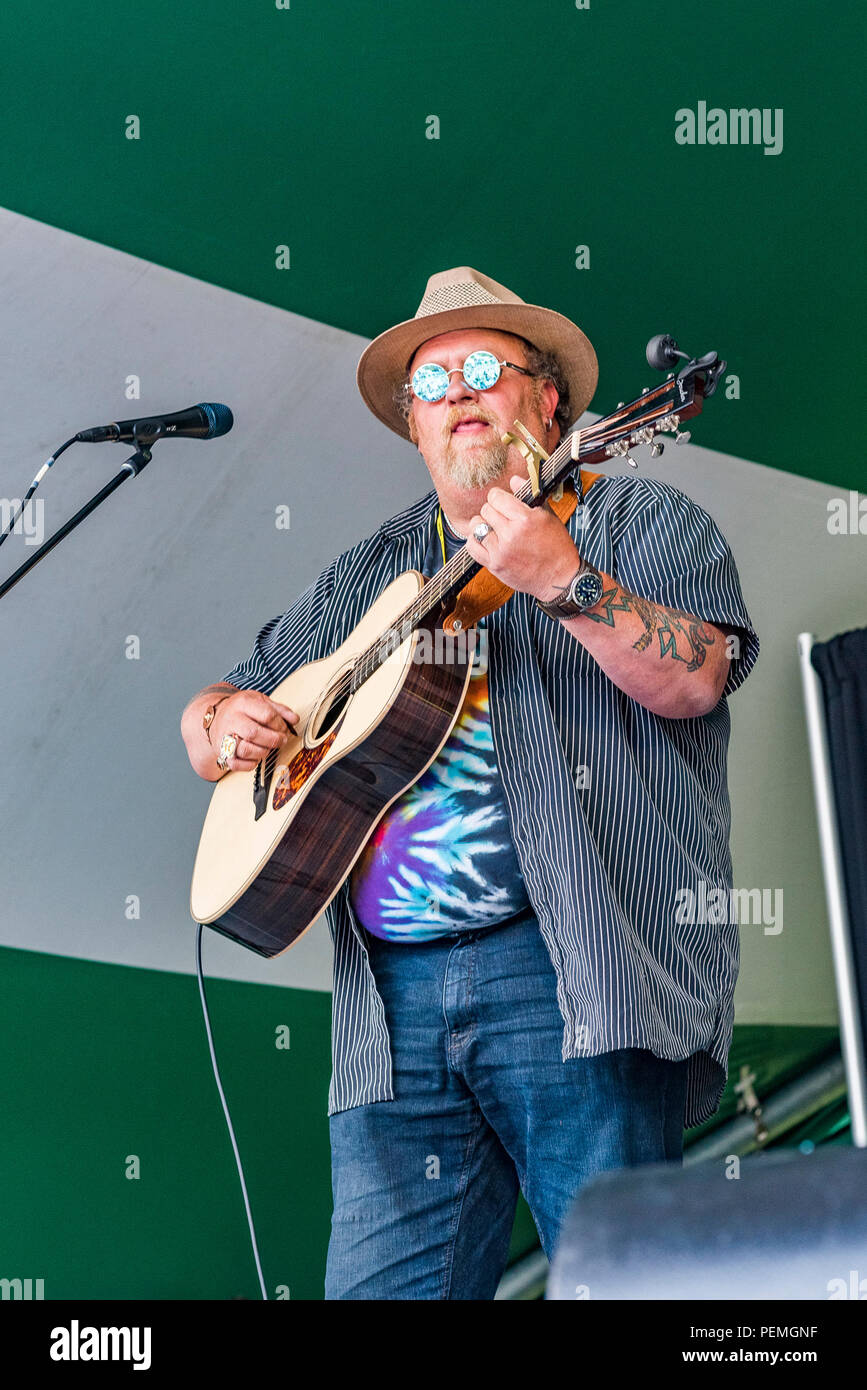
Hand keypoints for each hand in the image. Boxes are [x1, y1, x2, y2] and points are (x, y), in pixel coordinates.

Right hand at [211, 690, 297, 771]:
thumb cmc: (241, 709)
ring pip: (245, 750)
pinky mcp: (221, 752)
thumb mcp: (260, 700)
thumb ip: (279, 709)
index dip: (280, 724)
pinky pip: (236, 764)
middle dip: (273, 740)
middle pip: (254, 733)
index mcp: (243, 703)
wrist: (216, 716)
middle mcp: (232, 719)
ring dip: (262, 752)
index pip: (267, 715)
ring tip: (267, 748)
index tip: (284, 728)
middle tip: (281, 740)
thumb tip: (295, 719)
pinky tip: (256, 757)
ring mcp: (224, 737)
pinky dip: (249, 764)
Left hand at [464, 474, 581, 601]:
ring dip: (483, 526)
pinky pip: (472, 547)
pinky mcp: (494, 565)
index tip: (502, 502)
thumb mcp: (547, 516)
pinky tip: (486, 541)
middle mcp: (511, 534)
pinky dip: (475, 541)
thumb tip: (514, 479)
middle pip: (485, 510)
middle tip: (501, 518)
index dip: (499, 497)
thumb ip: (528, 496)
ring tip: (494, 530)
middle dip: (493, 511)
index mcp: (525, 519)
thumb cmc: (556, 546)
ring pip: (476, 527)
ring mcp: (501, 551)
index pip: (496, 497)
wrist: (559, 578)